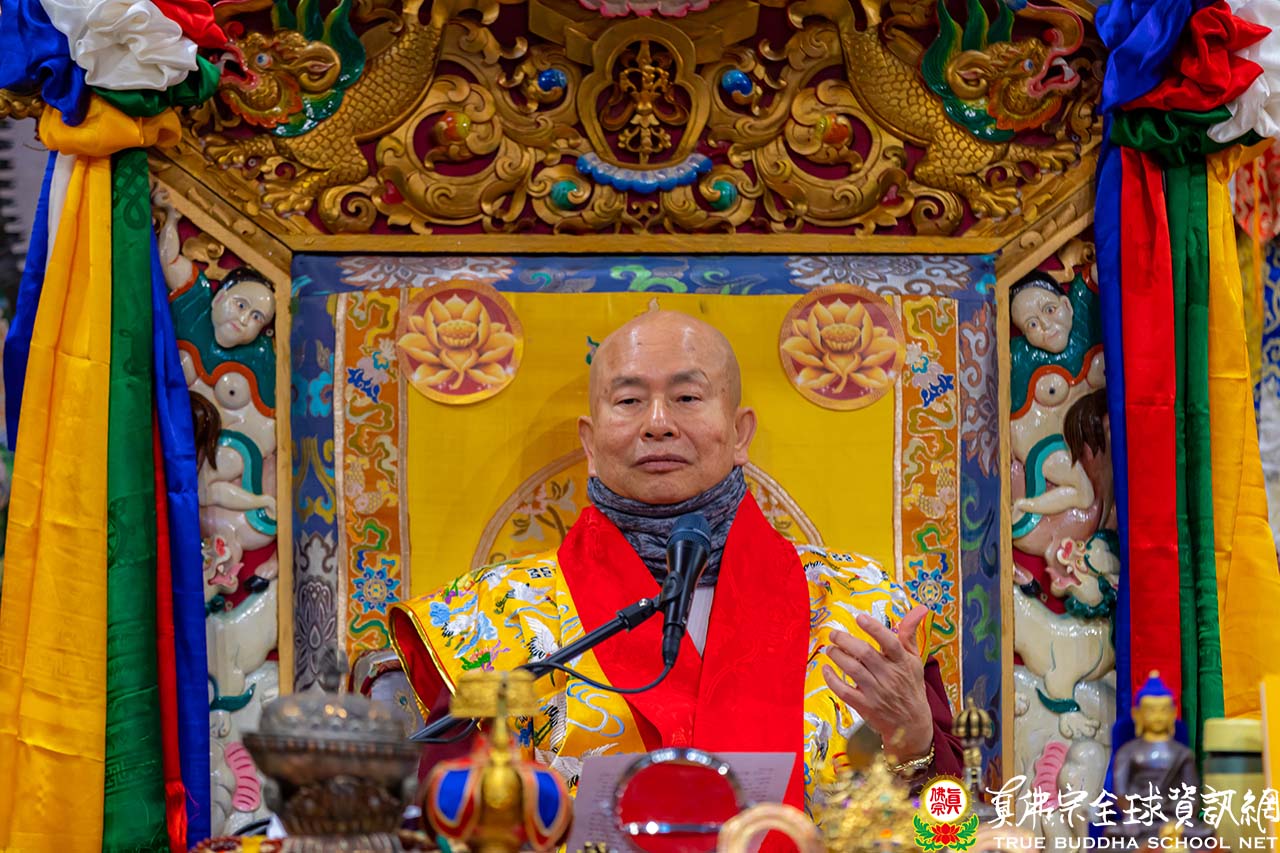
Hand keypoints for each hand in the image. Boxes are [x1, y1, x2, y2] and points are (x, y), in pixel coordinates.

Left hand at [822, 604, 933, 762]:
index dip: (874, 629)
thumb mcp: (914, 660)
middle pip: (865, 654)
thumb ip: (910, 634)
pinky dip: (832, 680)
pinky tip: (826, 669)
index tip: (859, 617)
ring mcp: (877, 692)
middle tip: (834, 633)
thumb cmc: (911, 687)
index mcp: (903, 663)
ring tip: (829, 648)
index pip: (890, 642)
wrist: (911, 724)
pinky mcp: (865, 706)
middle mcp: (890, 676)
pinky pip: (845, 692)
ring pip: (853, 670)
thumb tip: (920, 608)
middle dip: (846, 641)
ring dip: (838, 656)